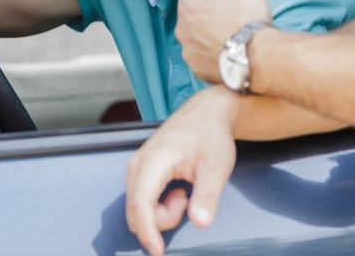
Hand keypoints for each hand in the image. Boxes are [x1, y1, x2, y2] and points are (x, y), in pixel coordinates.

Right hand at [126, 87, 239, 255]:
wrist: (207, 113)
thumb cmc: (210, 134)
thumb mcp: (217, 166)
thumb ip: (207, 195)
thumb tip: (200, 222)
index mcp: (154, 160)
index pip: (141, 203)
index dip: (148, 230)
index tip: (158, 251)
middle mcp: (139, 163)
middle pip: (137, 210)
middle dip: (162, 219)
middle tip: (188, 200)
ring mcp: (137, 166)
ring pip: (138, 207)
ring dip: (162, 211)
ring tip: (185, 192)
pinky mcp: (141, 170)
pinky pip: (142, 199)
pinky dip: (160, 204)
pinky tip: (178, 190)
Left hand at [176, 0, 272, 82]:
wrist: (259, 60)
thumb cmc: (249, 22)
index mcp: (189, 7)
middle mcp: (183, 30)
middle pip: (194, 9)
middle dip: (210, 5)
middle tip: (232, 6)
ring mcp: (189, 51)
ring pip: (197, 32)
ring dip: (210, 27)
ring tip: (233, 28)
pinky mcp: (198, 68)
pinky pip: (202, 52)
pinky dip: (212, 47)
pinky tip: (230, 46)